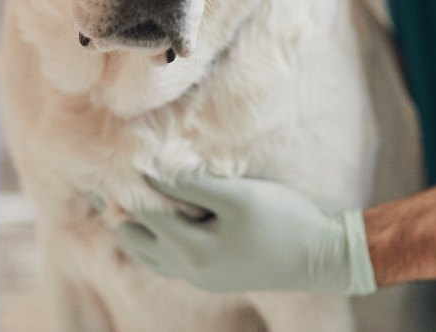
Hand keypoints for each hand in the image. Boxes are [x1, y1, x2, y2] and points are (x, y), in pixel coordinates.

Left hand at [114, 173, 376, 294]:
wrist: (321, 257)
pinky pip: (165, 260)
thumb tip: (150, 171)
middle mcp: (188, 269)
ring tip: (128, 195)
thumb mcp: (237, 195)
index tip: (117, 158)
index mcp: (192, 250)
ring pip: (146, 254)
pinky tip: (159, 217)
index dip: (128, 184)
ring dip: (136, 226)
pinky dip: (154, 239)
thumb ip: (192, 184)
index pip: (143, 213)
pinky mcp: (210, 276)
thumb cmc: (283, 219)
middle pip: (134, 239)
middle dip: (123, 208)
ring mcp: (198, 277)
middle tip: (113, 177)